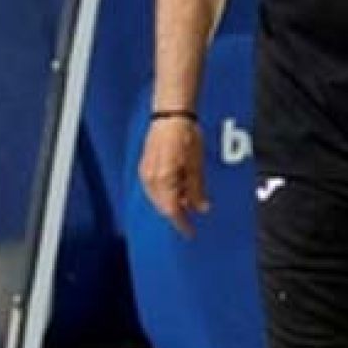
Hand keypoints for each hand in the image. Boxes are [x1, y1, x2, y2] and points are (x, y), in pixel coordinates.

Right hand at [139, 115, 209, 236]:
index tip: (190, 232)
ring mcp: (145, 172)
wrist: (171, 115)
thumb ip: (197, 189)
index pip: (171, 210)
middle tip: (194, 209)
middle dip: (178, 211)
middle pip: (163, 206)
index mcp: (164, 179)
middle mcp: (150, 179)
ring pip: (158, 198)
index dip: (181, 224)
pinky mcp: (145, 166)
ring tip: (189, 194)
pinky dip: (166, 191)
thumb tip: (201, 208)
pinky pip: (154, 188)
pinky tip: (178, 185)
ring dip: (172, 201)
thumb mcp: (196, 165)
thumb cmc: (186, 135)